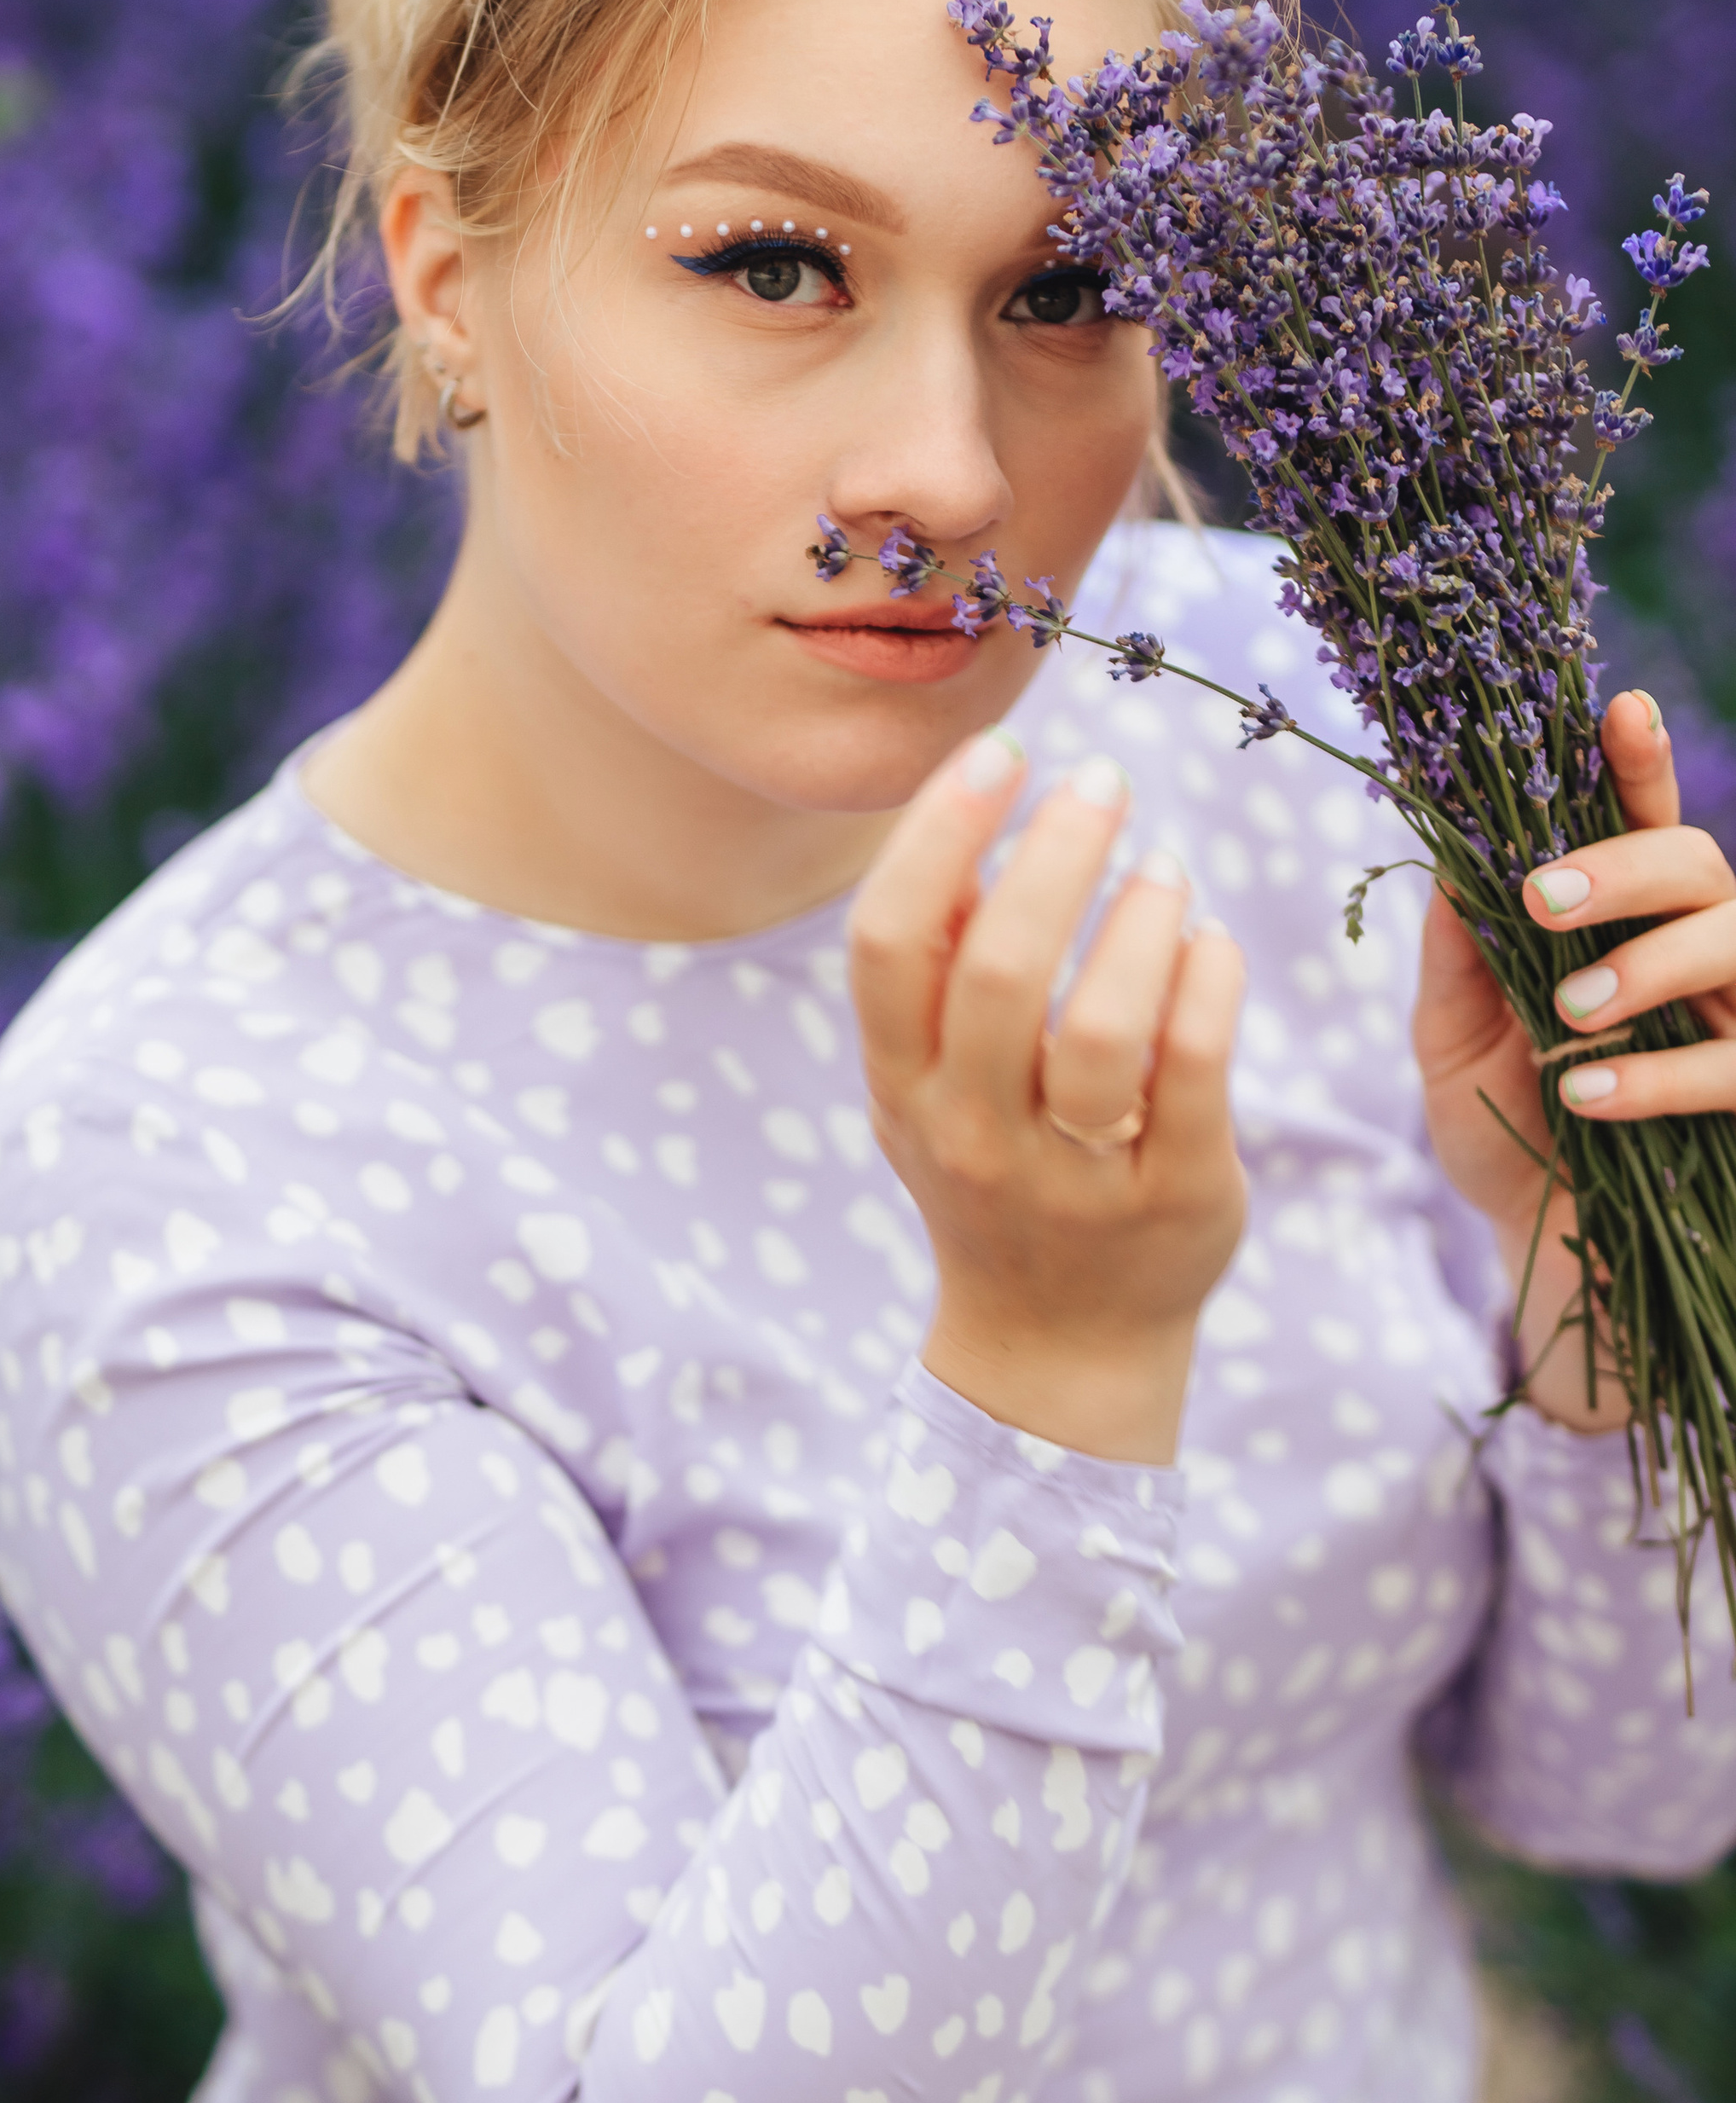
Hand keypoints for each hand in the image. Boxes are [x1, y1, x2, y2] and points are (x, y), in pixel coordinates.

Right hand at [851, 734, 1247, 1462]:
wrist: (1058, 1346)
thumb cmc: (995, 1175)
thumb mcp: (928, 1091)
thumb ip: (937, 974)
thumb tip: (966, 823)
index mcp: (902, 1091)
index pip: (890, 945)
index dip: (938, 834)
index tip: (1001, 756)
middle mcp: (974, 1137)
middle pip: (1002, 973)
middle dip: (1056, 853)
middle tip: (1104, 783)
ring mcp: (1074, 1178)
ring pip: (1105, 1028)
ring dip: (1140, 920)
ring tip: (1163, 868)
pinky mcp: (1175, 1200)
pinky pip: (1196, 1072)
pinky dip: (1209, 983)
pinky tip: (1211, 939)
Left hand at [1413, 688, 1735, 1426]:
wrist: (1545, 1248)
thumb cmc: (1502, 1128)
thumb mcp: (1452, 1041)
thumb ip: (1456, 957)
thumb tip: (1445, 859)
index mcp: (1621, 916)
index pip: (1640, 817)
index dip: (1637, 759)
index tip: (1618, 707)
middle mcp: (1694, 949)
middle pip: (1698, 860)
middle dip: (1625, 865)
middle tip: (1543, 900)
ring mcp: (1733, 1015)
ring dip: (1651, 963)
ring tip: (1571, 1014)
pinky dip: (1661, 1075)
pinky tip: (1588, 1097)